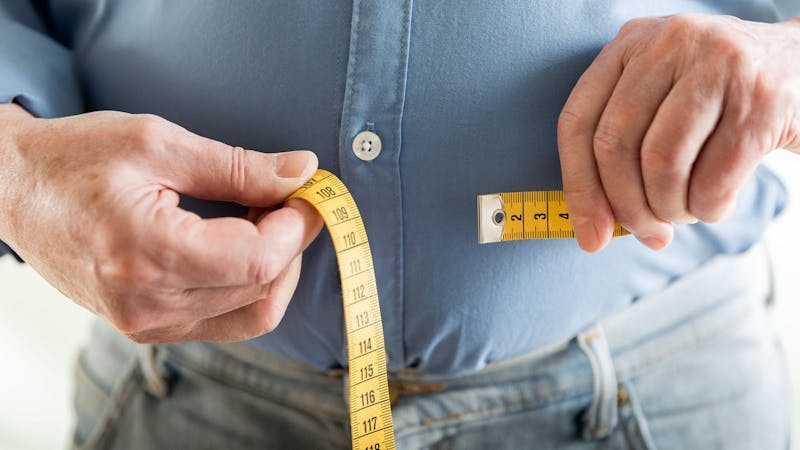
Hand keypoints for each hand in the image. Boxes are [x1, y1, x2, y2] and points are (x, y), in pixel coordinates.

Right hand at [0, 105, 322, 341]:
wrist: (13, 191)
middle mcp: (148, 304)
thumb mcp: (158, 143)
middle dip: (293, 243)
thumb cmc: (75, 159)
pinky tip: (246, 245)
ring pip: (251, 313)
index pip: (258, 260)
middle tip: (292, 199)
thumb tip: (302, 170)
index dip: (298, 227)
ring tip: (269, 220)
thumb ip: (237, 165)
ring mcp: (147, 324)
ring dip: (276, 267)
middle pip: (261, 289)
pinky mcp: (148, 327)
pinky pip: (225, 321)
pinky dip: (250, 286)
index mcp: (148, 254)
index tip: (307, 193)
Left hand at [557, 14, 799, 251]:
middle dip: (626, 206)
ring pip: (662, 163)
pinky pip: (714, 178)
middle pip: (615, 145)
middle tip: (647, 232)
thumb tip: (592, 227)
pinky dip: (708, 208)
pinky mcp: (761, 99)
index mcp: (629, 43)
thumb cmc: (714, 96)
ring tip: (684, 212)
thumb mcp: (660, 96)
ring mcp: (717, 65)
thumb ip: (622, 146)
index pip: (577, 122)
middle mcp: (668, 44)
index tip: (589, 235)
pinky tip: (714, 204)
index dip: (578, 187)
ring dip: (669, 208)